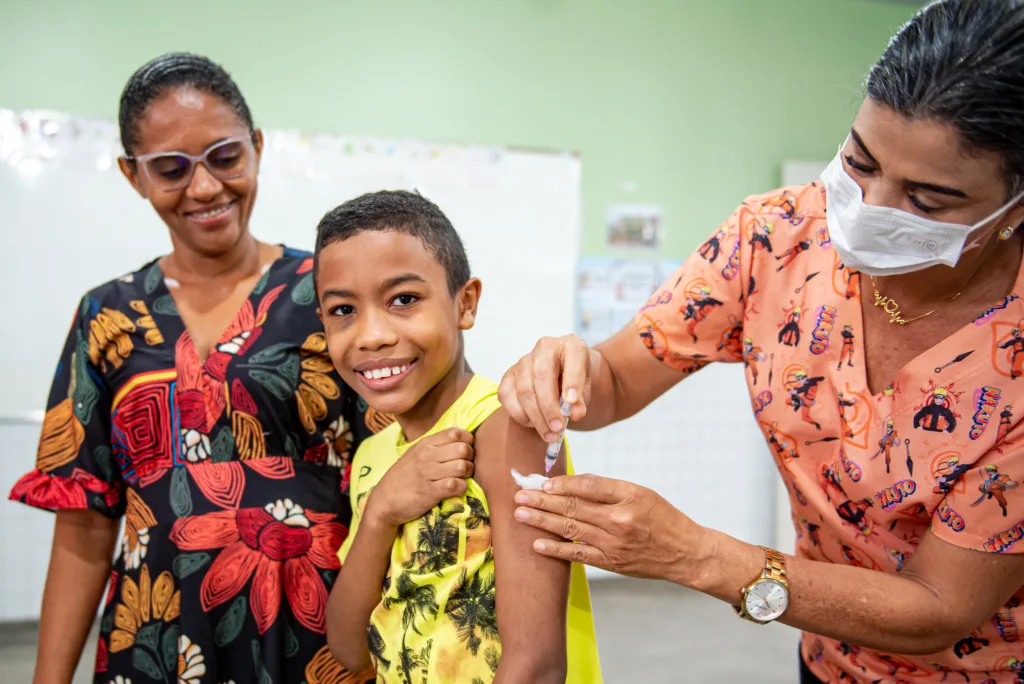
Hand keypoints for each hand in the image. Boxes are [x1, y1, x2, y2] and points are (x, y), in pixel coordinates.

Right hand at [366, 427, 474, 527]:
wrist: (384, 501)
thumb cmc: (403, 477)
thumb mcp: (415, 454)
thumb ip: (435, 446)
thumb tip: (460, 438)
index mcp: (425, 444)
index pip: (456, 433)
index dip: (467, 441)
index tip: (465, 452)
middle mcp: (427, 456)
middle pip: (463, 449)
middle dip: (470, 459)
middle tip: (465, 468)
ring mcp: (428, 473)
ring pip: (462, 466)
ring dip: (467, 474)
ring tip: (461, 478)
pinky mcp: (430, 492)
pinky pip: (456, 485)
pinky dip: (461, 488)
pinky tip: (455, 489)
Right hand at [498, 334, 591, 441]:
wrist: (560, 378)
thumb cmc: (574, 383)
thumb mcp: (585, 390)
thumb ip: (581, 401)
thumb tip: (575, 413)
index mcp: (571, 345)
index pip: (573, 357)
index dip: (572, 380)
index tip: (572, 403)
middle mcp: (545, 347)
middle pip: (541, 376)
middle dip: (549, 407)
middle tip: (557, 428)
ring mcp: (524, 360)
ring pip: (524, 389)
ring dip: (536, 416)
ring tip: (549, 434)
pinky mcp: (509, 374)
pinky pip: (507, 396)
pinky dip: (519, 414)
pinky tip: (533, 424)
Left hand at [512, 474, 707, 584]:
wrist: (685, 553)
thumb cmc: (662, 518)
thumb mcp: (641, 493)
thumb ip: (608, 489)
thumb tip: (572, 484)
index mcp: (629, 496)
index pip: (588, 485)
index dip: (562, 483)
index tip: (542, 482)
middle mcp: (619, 519)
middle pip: (573, 507)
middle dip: (542, 500)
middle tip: (520, 495)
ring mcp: (614, 543)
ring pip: (571, 529)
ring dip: (542, 521)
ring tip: (521, 514)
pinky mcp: (611, 562)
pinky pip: (578, 555)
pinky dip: (556, 549)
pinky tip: (537, 543)